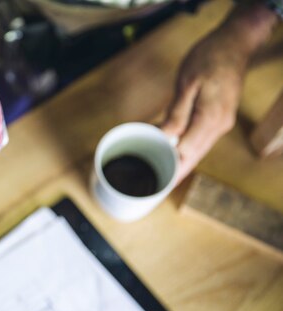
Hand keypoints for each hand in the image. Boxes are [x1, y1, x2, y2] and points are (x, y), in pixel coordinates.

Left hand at [160, 2, 276, 182]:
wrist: (234, 44)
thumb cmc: (209, 58)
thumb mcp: (187, 84)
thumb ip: (176, 114)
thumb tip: (164, 138)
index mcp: (209, 119)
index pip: (186, 154)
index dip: (169, 170)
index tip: (153, 182)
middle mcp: (218, 126)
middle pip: (193, 157)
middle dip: (174, 175)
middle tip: (154, 190)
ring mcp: (220, 123)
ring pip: (197, 151)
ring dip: (180, 165)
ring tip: (160, 179)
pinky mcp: (218, 119)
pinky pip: (200, 141)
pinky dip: (186, 151)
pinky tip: (174, 157)